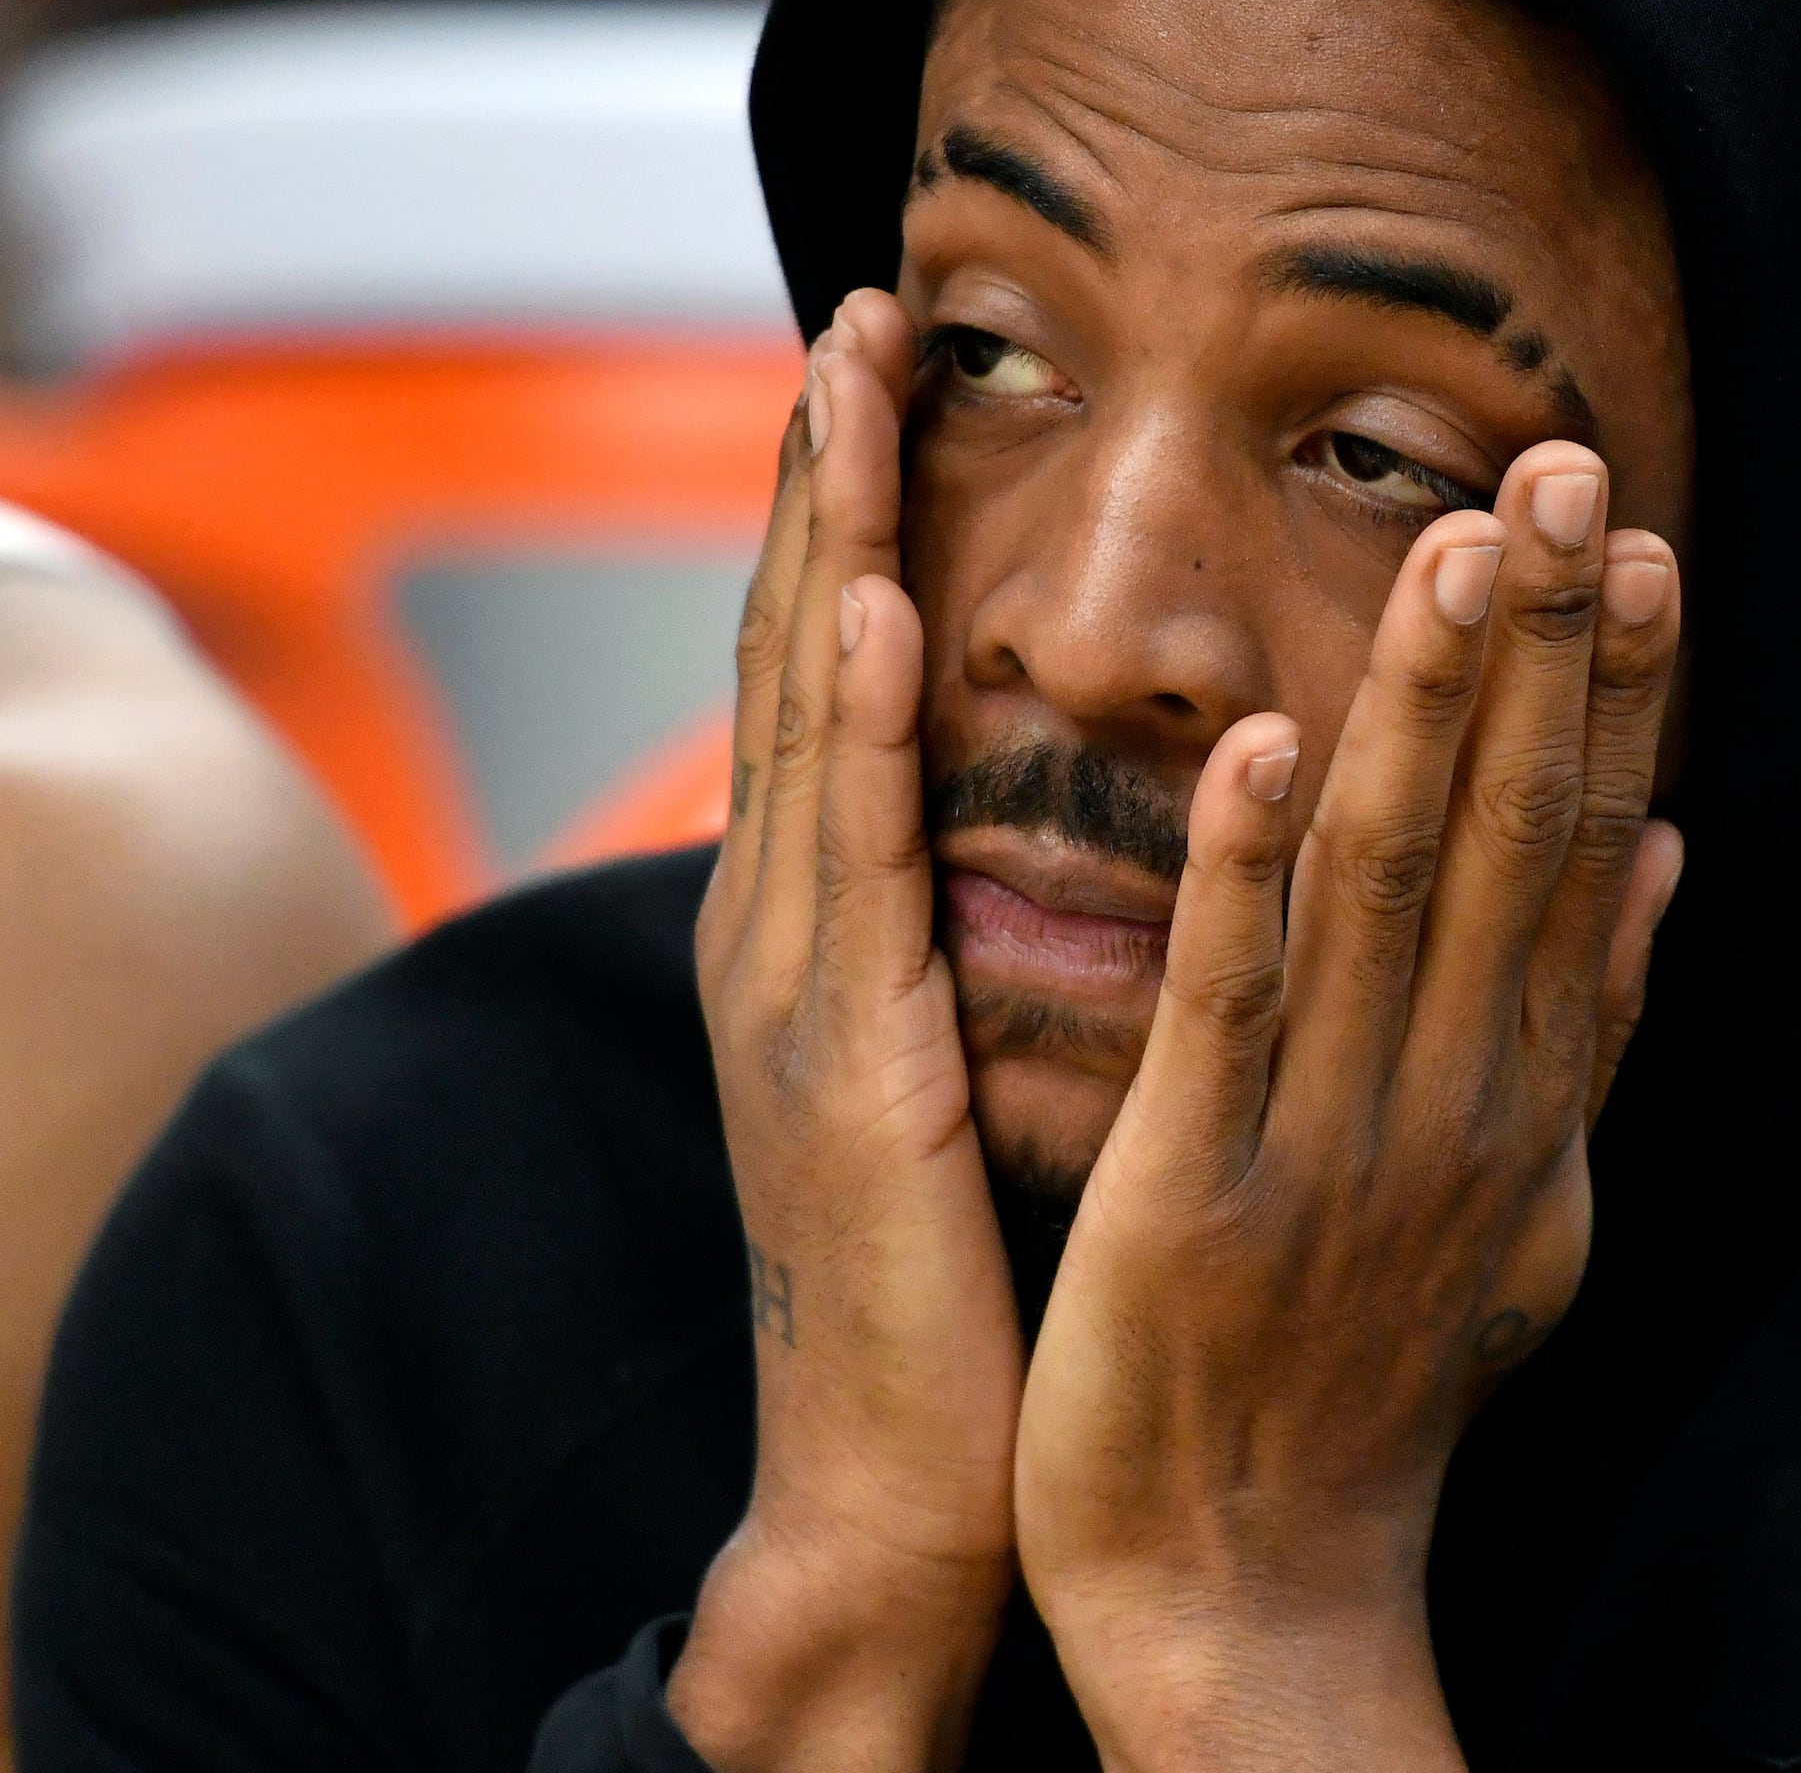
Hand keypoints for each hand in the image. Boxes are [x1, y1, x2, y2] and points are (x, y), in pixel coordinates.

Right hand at [670, 291, 1017, 1771]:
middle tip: (859, 308)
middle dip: (817, 477)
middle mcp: (782, 932)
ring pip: (800, 720)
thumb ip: (963, 942)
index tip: (889, 371)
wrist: (899, 1492)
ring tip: (846, 379)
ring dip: (819, 539)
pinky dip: (842, 725)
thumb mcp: (955, 1070)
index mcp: (821, 931)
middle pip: (788, 652)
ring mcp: (793, 991)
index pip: (829, 679)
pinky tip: (858, 606)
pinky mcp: (840, 1066)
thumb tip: (1018, 836)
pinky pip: (848, 865)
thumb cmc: (953, 1290)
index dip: (846, 517)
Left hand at [1013, 441, 1687, 1770]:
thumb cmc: (1371, 1387)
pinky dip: (1251, 874)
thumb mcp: (1529, 1203)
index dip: (1617, 687)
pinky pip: (1230, 1008)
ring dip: (1425, 707)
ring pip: (1387, 883)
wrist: (1260, 1601)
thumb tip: (1674, 851)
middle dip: (1545, 644)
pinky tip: (1268, 747)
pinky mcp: (1198, 1187)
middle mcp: (1456, 1098)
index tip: (1640, 537)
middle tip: (1569, 465)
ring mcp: (1332, 1140)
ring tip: (1458, 546)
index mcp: (1523, 1090)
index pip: (1588, 846)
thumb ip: (1589, 1020)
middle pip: (1512, 832)